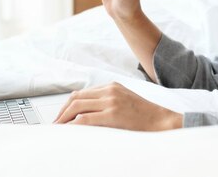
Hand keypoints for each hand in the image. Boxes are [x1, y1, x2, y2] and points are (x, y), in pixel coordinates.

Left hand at [53, 82, 182, 130]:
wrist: (162, 121)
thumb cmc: (146, 116)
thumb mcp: (126, 102)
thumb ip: (109, 103)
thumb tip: (87, 114)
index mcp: (112, 86)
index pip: (82, 93)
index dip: (67, 105)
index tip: (61, 117)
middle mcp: (110, 90)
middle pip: (76, 98)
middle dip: (62, 112)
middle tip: (55, 125)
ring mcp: (111, 101)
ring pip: (77, 106)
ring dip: (63, 118)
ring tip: (58, 130)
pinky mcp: (113, 114)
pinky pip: (85, 118)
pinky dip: (73, 125)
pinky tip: (68, 132)